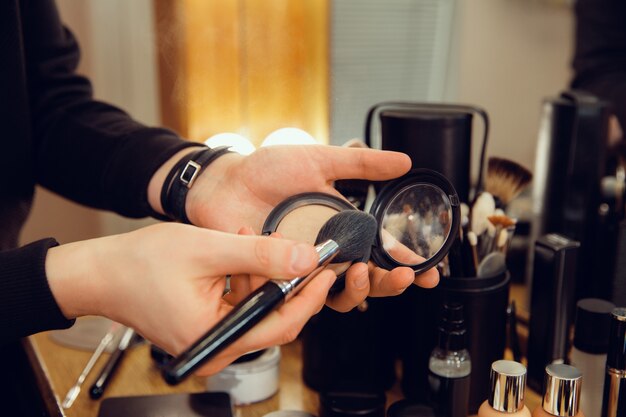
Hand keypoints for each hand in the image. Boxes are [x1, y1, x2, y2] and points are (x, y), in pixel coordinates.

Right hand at [45, 223, 335, 374]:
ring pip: (257, 307)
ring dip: (263, 272)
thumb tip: (306, 259)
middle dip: (286, 279)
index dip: (311, 297)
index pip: (283, 325)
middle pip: (273, 318)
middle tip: (293, 248)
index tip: (329, 270)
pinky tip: (239, 251)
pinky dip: (245, 278)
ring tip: (253, 239)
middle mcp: (216, 348)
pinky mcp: (207, 327)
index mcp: (217, 338)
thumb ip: (261, 256)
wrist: (102, 273)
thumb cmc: (141, 265)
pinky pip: (240, 304)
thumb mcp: (210, 251)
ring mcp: (211, 340)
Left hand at [149, 144, 437, 310]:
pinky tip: (315, 271)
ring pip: (337, 296)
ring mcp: (302, 267)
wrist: (225, 181)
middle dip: (389, 284)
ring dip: (356, 291)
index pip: (383, 254)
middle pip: (367, 282)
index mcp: (344, 228)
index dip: (408, 265)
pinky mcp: (277, 278)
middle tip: (403, 275)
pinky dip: (309, 289)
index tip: (429, 270)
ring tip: (359, 270)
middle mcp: (327, 253)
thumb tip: (404, 162)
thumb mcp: (319, 160)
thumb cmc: (268, 170)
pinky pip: (298, 296)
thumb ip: (360, 164)